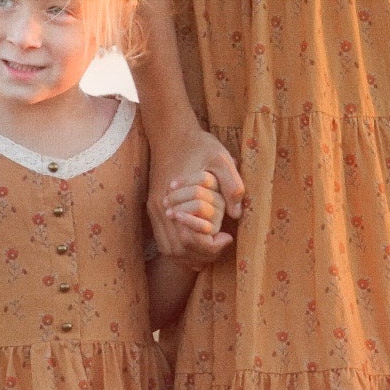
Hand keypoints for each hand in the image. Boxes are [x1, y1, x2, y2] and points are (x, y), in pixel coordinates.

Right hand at [149, 122, 243, 262]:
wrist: (172, 133)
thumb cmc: (200, 146)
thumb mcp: (222, 159)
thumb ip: (232, 185)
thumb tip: (236, 213)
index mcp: (176, 199)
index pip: (191, 240)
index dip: (211, 246)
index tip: (227, 237)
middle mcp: (161, 209)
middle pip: (178, 251)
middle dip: (202, 256)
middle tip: (221, 245)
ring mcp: (155, 209)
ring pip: (169, 250)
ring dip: (189, 256)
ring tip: (210, 249)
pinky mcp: (153, 207)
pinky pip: (163, 240)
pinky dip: (179, 248)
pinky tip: (195, 243)